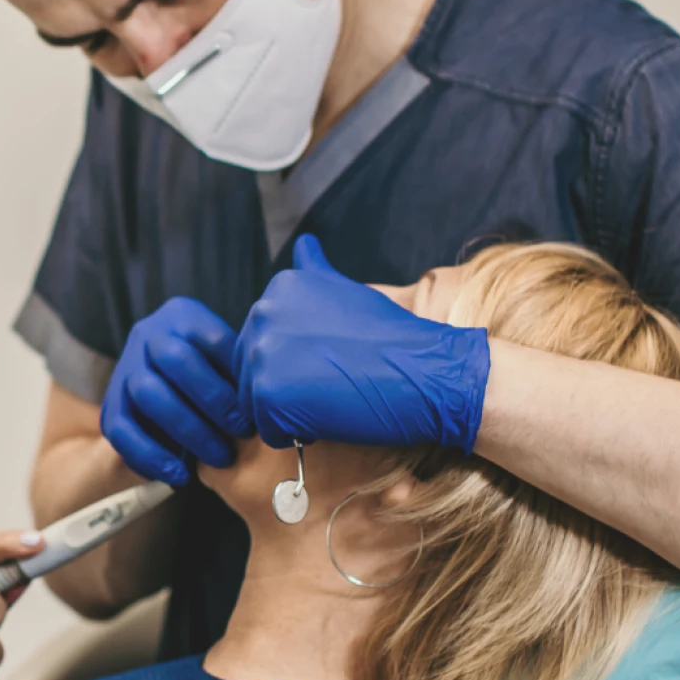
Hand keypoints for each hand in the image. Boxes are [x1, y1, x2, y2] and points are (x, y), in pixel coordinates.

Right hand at [101, 297, 249, 486]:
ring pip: (149, 394)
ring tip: (219, 456)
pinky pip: (122, 431)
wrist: (161, 401)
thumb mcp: (228, 366)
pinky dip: (152, 455)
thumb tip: (277, 395)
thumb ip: (243, 371)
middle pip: (175, 360)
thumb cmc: (212, 382)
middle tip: (242, 431)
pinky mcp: (111, 405)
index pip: (210, 338)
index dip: (235, 375)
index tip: (258, 409)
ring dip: (189, 430)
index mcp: (182, 316)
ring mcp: (125, 368)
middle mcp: (148, 335)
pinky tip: (180, 474)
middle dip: (213, 400)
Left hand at [235, 236, 491, 450]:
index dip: (297, 360)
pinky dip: (296, 435)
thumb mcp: (348, 291)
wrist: (428, 373)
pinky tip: (330, 416)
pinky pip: (268, 430)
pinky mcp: (267, 395)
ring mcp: (262, 353)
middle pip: (252, 370)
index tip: (332, 357)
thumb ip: (314, 274)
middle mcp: (262, 313)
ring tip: (333, 397)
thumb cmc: (393, 338)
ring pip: (256, 402)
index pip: (262, 339)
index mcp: (280, 287)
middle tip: (334, 381)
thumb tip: (303, 244)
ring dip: (291, 411)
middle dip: (287, 385)